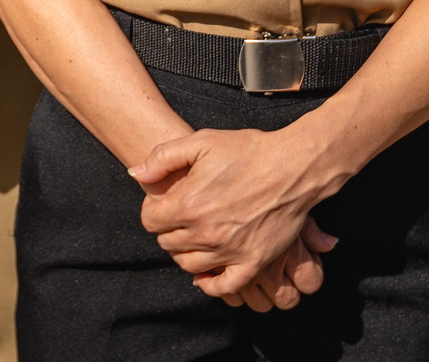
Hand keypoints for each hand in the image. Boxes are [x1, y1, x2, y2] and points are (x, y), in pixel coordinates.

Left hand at [130, 127, 339, 303]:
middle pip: (167, 243)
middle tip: (182, 217)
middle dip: (169, 229)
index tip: (165, 203)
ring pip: (189, 265)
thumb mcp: (201, 141)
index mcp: (189, 204)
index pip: (149, 221)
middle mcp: (206, 233)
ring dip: (186, 253)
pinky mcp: (253, 262)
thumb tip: (135, 174)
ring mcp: (230, 251)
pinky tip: (206, 274)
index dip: (154, 210)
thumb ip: (162, 157)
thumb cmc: (248, 150)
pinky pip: (224, 286)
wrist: (293, 166)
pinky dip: (211, 284)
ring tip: (194, 238)